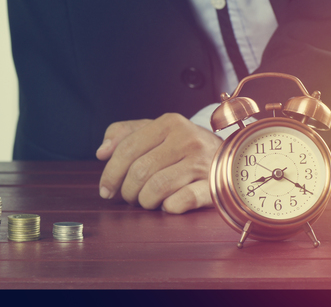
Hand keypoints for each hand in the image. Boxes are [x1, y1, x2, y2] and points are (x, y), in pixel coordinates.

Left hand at [96, 113, 220, 213]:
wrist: (229, 156)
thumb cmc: (182, 145)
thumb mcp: (154, 131)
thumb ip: (123, 135)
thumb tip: (102, 152)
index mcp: (169, 123)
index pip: (128, 148)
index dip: (111, 173)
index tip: (105, 190)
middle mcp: (187, 139)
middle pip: (140, 171)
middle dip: (127, 190)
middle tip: (129, 197)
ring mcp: (203, 162)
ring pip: (156, 188)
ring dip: (144, 201)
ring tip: (146, 200)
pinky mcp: (215, 185)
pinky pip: (182, 201)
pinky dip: (168, 207)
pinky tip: (167, 204)